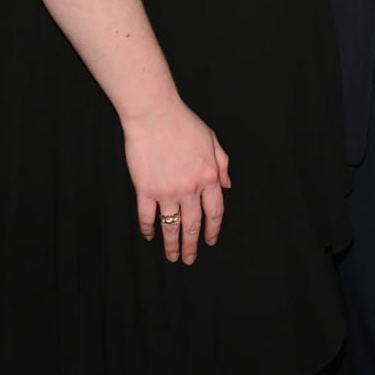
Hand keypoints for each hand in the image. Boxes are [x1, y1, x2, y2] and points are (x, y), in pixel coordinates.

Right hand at [122, 98, 230, 264]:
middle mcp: (191, 188)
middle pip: (194, 225)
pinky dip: (149, 229)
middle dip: (193, 245)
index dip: (213, 230)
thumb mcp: (212, 141)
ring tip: (172, 257)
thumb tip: (227, 186)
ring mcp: (167, 190)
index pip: (215, 212)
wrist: (154, 114)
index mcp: (209, 176)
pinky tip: (150, 236)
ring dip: (172, 245)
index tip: (210, 241)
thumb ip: (222, 165)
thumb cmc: (184, 123)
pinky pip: (147, 216)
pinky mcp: (146, 189)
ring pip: (171, 226)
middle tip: (190, 259)